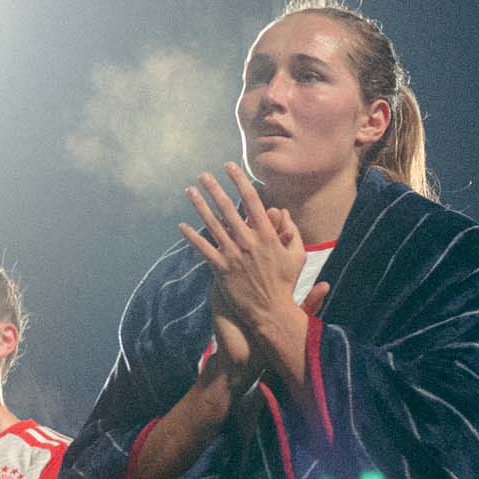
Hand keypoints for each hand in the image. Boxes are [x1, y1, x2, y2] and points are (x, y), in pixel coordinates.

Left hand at [182, 169, 310, 366]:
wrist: (270, 311)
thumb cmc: (286, 283)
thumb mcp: (297, 255)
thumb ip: (292, 231)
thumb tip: (281, 212)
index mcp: (267, 235)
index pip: (252, 201)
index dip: (239, 181)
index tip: (229, 167)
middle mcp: (248, 241)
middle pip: (228, 208)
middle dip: (214, 188)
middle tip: (203, 175)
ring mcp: (233, 255)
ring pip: (212, 224)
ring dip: (199, 206)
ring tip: (190, 191)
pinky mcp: (221, 269)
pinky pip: (203, 249)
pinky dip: (192, 236)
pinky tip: (182, 225)